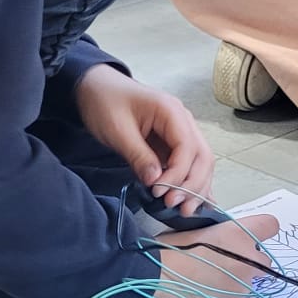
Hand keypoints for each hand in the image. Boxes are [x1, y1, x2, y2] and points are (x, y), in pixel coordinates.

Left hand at [76, 63, 213, 211]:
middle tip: (175, 205)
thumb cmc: (104, 102)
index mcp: (171, 112)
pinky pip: (189, 163)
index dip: (178, 174)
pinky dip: (192, 181)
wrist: (95, 87)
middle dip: (193, 184)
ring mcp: (181, 131)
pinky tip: (194, 200)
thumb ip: (138, 155)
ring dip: (195, 186)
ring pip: (200, 162)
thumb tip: (155, 181)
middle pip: (202, 156)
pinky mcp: (172, 142)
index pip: (188, 147)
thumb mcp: (117, 130)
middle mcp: (183, 121)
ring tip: (184, 209)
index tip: (159, 191)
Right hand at [153, 215, 279, 297]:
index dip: (260, 229)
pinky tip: (199, 295)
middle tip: (224, 262)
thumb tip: (215, 238)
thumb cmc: (168, 251)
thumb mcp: (193, 231)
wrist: (155, 283)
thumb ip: (214, 234)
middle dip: (249, 261)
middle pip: (263, 260)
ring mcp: (241, 288)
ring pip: (246, 283)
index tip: (250, 234)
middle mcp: (247, 262)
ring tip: (204, 281)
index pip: (269, 225)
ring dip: (233, 281)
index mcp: (238, 235)